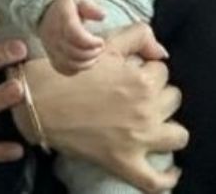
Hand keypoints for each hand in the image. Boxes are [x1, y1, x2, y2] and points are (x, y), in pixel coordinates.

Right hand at [21, 23, 186, 192]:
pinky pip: (156, 180)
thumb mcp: (105, 45)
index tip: (133, 73)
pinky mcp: (124, 163)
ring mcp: (138, 140)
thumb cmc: (69, 72)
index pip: (162, 72)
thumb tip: (162, 52)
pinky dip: (167, 178)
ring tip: (156, 124)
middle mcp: (145, 110)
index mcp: (142, 80)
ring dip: (169, 127)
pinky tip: (171, 171)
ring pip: (177, 136)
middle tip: (138, 95)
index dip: (148, 70)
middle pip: (173, 99)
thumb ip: (138, 36)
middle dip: (159, 94)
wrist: (38, 102)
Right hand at [38, 0, 106, 74]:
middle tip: (100, 47)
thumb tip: (103, 16)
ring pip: (70, 64)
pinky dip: (76, 69)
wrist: (44, 11)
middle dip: (92, 53)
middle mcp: (54, 35)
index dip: (91, 42)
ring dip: (87, 63)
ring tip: (95, 55)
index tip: (100, 41)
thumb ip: (90, 6)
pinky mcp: (51, 56)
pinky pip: (63, 69)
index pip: (76, 36)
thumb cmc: (65, 4)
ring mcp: (51, 48)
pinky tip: (84, 61)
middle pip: (74, 53)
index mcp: (62, 19)